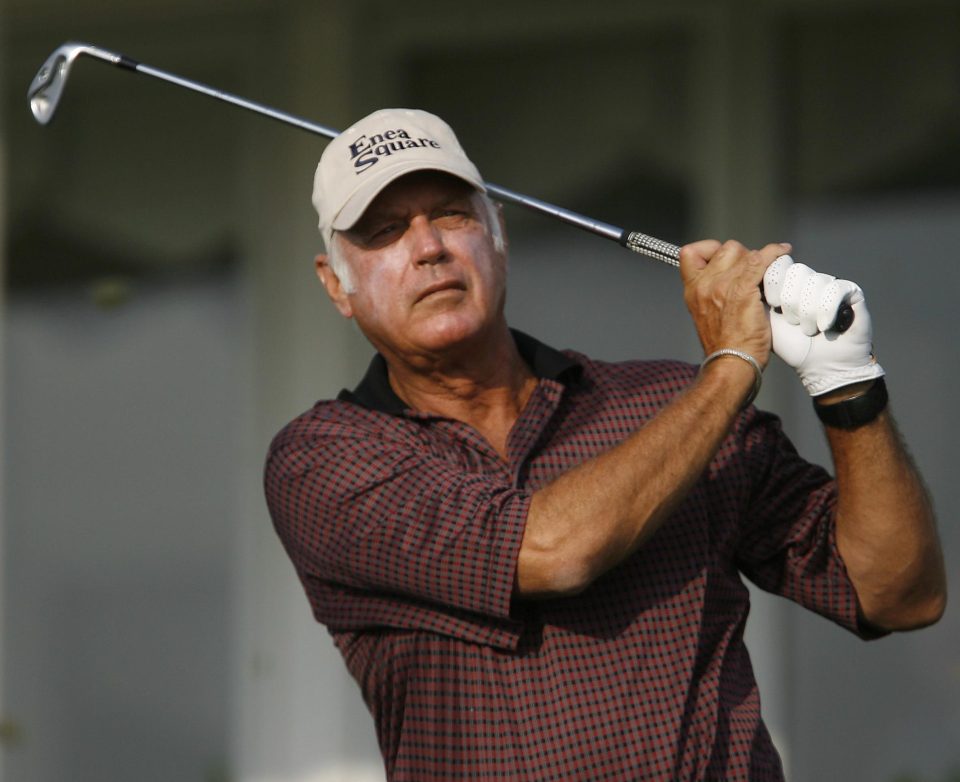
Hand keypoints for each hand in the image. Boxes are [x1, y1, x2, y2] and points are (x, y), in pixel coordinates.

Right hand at [680, 240, 784, 368]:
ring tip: (771, 267)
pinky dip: (774, 253)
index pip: (689, 253)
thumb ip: (713, 295)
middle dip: (742, 254)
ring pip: (744, 253)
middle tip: (754, 271)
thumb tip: (733, 278)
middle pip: (725, 249)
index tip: (725, 258)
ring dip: (760, 258)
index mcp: (692, 290)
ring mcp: (722, 286)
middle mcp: (703, 285)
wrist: (730, 364)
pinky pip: (760, 260)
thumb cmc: (725, 346)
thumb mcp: (707, 316)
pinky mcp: (743, 291)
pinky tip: (783, 253)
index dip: (709, 249)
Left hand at [763, 255, 884, 395]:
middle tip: (792, 321)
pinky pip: (835, 289)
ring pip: (814, 281)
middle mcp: (811, 280)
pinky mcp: (851, 293)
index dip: (773, 283)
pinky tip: (824, 326)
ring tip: (808, 330)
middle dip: (789, 300)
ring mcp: (831, 285)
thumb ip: (755, 295)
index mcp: (789, 283)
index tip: (773, 305)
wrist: (820, 367)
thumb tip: (745, 271)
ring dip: (808, 312)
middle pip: (795, 270)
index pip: (778, 263)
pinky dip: (826, 310)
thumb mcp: (765, 319)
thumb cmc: (792, 346)